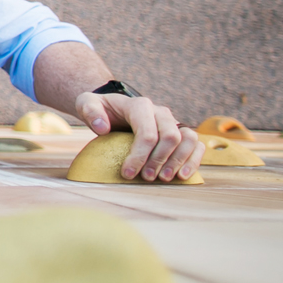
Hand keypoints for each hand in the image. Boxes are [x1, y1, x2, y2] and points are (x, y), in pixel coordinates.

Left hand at [71, 91, 203, 181]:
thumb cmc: (100, 109)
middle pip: (170, 136)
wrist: (113, 108)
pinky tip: (183, 176)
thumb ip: (90, 111)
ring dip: (178, 161)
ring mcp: (172, 122)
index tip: (127, 173)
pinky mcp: (180, 132)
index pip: (147, 132)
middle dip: (159, 160)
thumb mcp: (87, 104)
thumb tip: (102, 128)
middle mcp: (160, 112)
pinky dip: (193, 159)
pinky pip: (196, 144)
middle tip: (145, 178)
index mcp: (139, 105)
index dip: (139, 155)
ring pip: (188, 138)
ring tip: (164, 179)